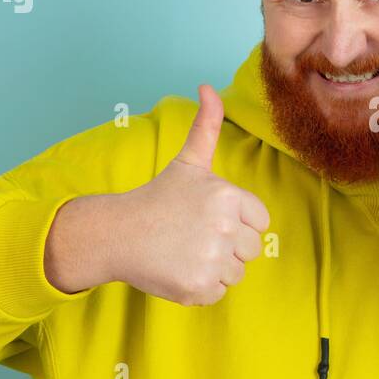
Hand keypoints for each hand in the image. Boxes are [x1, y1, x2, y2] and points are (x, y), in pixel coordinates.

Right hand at [107, 83, 269, 305]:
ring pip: (236, 272)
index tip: (209, 218)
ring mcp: (211, 259)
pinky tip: (179, 269)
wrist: (118, 233)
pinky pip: (219, 292)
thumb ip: (206, 126)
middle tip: (194, 236)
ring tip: (185, 251)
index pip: (260, 221)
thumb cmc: (158, 198)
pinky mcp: (198, 286)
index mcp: (228, 197)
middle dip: (227, 246)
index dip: (238, 222)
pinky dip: (201, 287)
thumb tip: (208, 86)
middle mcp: (224, 227)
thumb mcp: (188, 161)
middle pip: (251, 249)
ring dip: (215, 267)